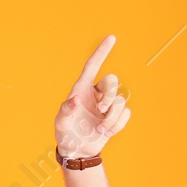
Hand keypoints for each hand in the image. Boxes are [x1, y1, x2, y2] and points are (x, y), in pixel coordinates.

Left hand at [54, 35, 130, 157]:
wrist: (78, 148)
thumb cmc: (66, 132)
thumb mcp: (61, 122)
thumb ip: (66, 110)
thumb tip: (75, 100)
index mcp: (82, 88)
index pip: (92, 65)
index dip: (102, 52)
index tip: (112, 37)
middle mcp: (96, 93)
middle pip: (112, 81)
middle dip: (109, 96)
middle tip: (100, 110)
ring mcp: (108, 104)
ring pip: (120, 101)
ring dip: (111, 118)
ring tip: (100, 129)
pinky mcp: (116, 115)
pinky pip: (126, 113)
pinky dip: (117, 124)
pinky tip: (107, 132)